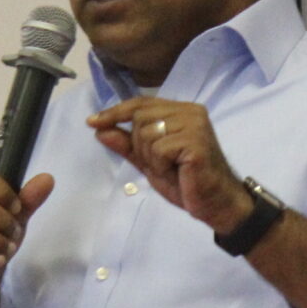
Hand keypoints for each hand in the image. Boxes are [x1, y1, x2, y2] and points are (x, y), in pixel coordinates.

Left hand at [88, 99, 250, 235]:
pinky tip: (178, 172)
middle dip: (140, 145)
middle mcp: (189, 111)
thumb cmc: (186, 182)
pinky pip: (159, 149)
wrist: (215, 203)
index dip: (115, 112)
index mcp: (181, 110)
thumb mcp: (149, 162)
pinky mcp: (195, 141)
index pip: (140, 103)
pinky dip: (161, 166)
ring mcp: (194, 124)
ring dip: (152, 158)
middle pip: (140, 117)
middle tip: (161, 164)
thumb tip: (98, 129)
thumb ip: (127, 144)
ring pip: (147, 133)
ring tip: (172, 169)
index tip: (92, 122)